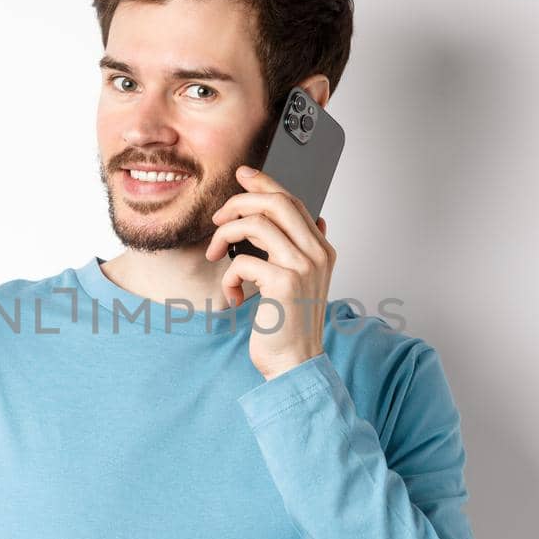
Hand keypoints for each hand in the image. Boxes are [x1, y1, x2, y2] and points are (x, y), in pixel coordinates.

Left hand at [204, 164, 336, 380]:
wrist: (295, 363)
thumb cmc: (291, 325)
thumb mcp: (302, 282)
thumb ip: (304, 250)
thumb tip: (318, 218)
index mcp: (321, 250)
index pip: (293, 202)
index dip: (265, 184)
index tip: (243, 175)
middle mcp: (317, 253)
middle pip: (277, 202)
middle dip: (240, 201)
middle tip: (218, 218)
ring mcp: (303, 266)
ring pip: (257, 224)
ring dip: (225, 236)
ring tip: (216, 255)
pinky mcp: (284, 282)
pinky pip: (243, 260)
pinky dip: (229, 276)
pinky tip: (235, 295)